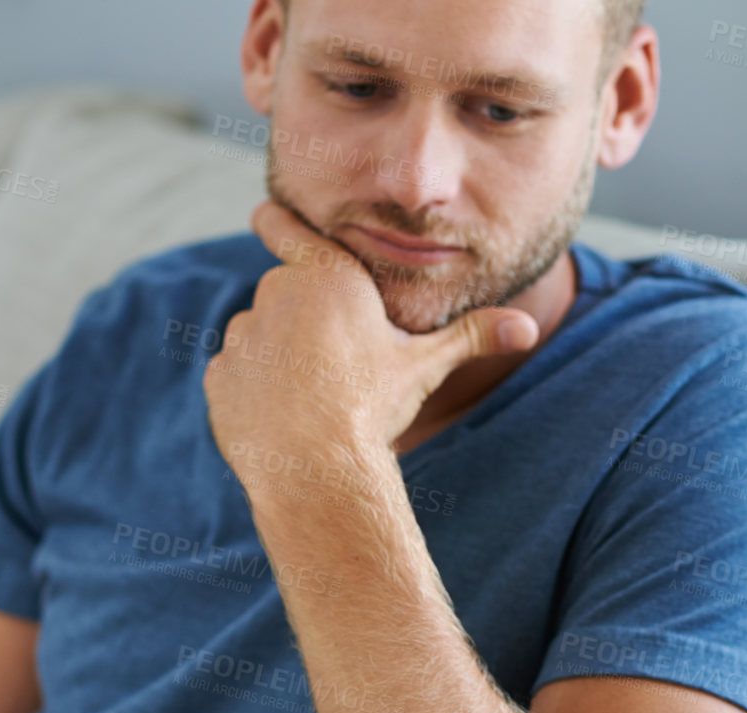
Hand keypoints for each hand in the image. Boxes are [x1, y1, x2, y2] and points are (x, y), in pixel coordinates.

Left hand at [205, 200, 540, 479]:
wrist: (318, 467)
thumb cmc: (373, 407)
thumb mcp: (424, 366)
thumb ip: (471, 338)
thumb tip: (528, 327)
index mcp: (326, 276)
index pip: (288, 229)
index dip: (276, 220)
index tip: (262, 212)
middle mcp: (275, 294)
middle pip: (285, 294)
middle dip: (303, 319)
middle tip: (335, 362)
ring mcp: (242, 336)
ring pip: (260, 337)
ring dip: (277, 356)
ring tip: (311, 396)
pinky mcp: (218, 377)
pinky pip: (236, 376)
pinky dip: (252, 390)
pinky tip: (281, 417)